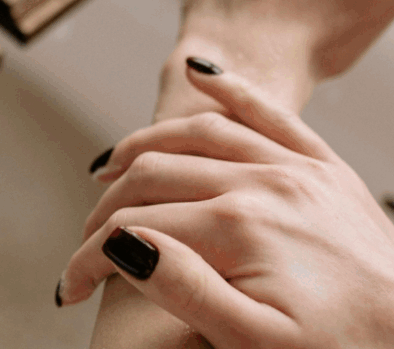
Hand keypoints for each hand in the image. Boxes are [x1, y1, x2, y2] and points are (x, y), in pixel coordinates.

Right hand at [60, 63, 393, 348]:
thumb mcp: (253, 342)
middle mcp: (263, 181)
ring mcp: (295, 166)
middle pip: (158, 174)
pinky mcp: (323, 165)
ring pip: (201, 133)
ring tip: (113, 163)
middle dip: (108, 205)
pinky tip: (202, 71)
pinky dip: (232, 88)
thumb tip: (124, 246)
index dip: (92, 257)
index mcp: (238, 226)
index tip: (70, 285)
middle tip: (86, 232)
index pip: (136, 229)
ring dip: (148, 142)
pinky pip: (270, 112)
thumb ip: (184, 287)